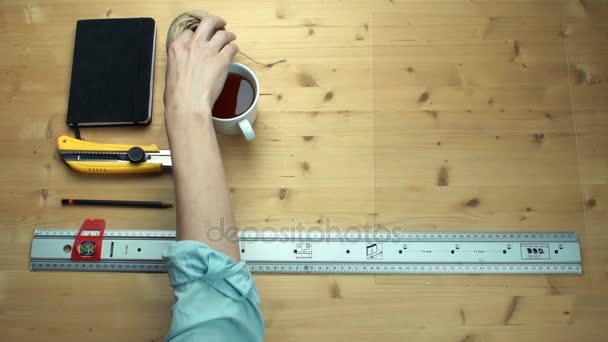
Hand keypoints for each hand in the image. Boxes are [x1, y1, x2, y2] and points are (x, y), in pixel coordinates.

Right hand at [163, 15, 237, 133]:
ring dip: (228, 34)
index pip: (188, 33)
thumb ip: (178, 65)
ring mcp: (208, 51)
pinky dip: (234, 47)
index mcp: (177, 48)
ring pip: (222, 34)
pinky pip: (231, 48)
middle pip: (207, 23)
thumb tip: (183, 70)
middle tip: (220, 25)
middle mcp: (193, 46)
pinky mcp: (222, 60)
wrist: (187, 104)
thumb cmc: (176, 96)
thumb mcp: (170, 74)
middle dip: (215, 22)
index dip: (195, 34)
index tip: (200, 38)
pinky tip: (234, 50)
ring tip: (231, 37)